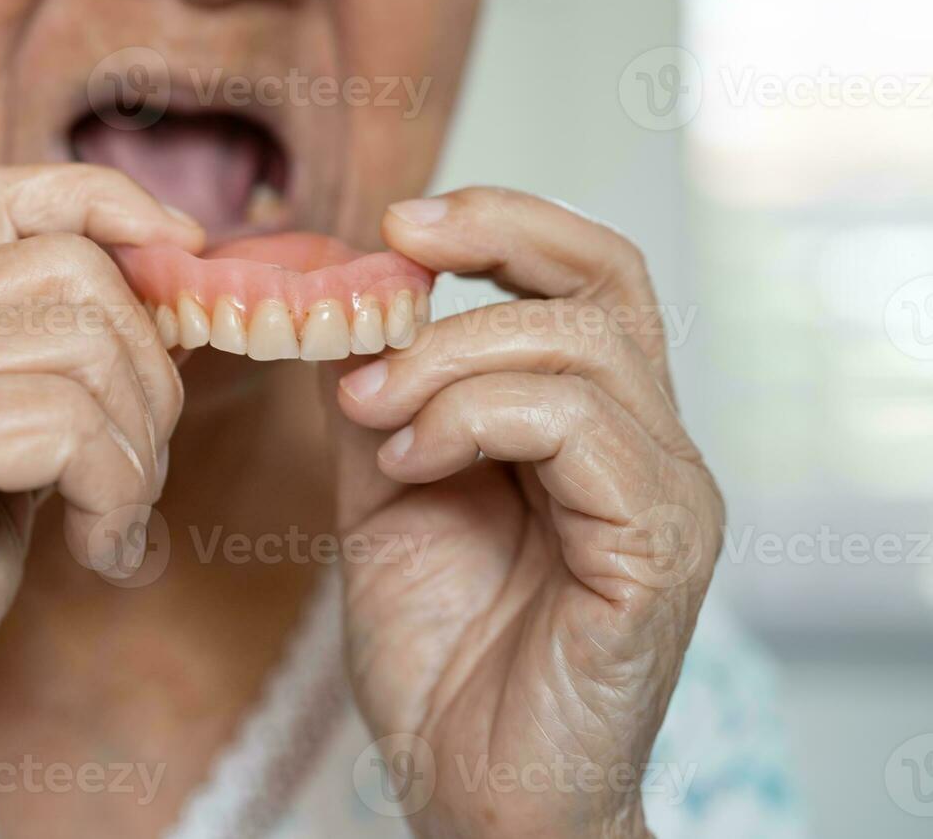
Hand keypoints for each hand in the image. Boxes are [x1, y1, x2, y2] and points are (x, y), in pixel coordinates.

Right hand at [0, 165, 201, 838]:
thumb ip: (43, 366)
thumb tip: (165, 291)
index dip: (103, 203)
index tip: (183, 254)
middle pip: (69, 270)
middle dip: (149, 368)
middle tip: (141, 466)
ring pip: (86, 346)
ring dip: (138, 447)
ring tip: (115, 520)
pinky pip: (71, 428)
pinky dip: (118, 497)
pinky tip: (99, 554)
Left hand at [329, 187, 721, 838]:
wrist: (470, 788)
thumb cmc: (442, 653)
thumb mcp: (387, 494)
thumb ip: (382, 400)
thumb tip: (340, 304)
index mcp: (595, 427)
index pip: (587, 277)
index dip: (502, 222)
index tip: (396, 222)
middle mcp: (649, 449)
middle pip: (603, 284)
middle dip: (484, 251)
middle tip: (380, 268)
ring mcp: (664, 497)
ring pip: (581, 350)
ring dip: (449, 361)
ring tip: (374, 418)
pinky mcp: (657, 549)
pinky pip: (582, 429)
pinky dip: (476, 420)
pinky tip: (412, 465)